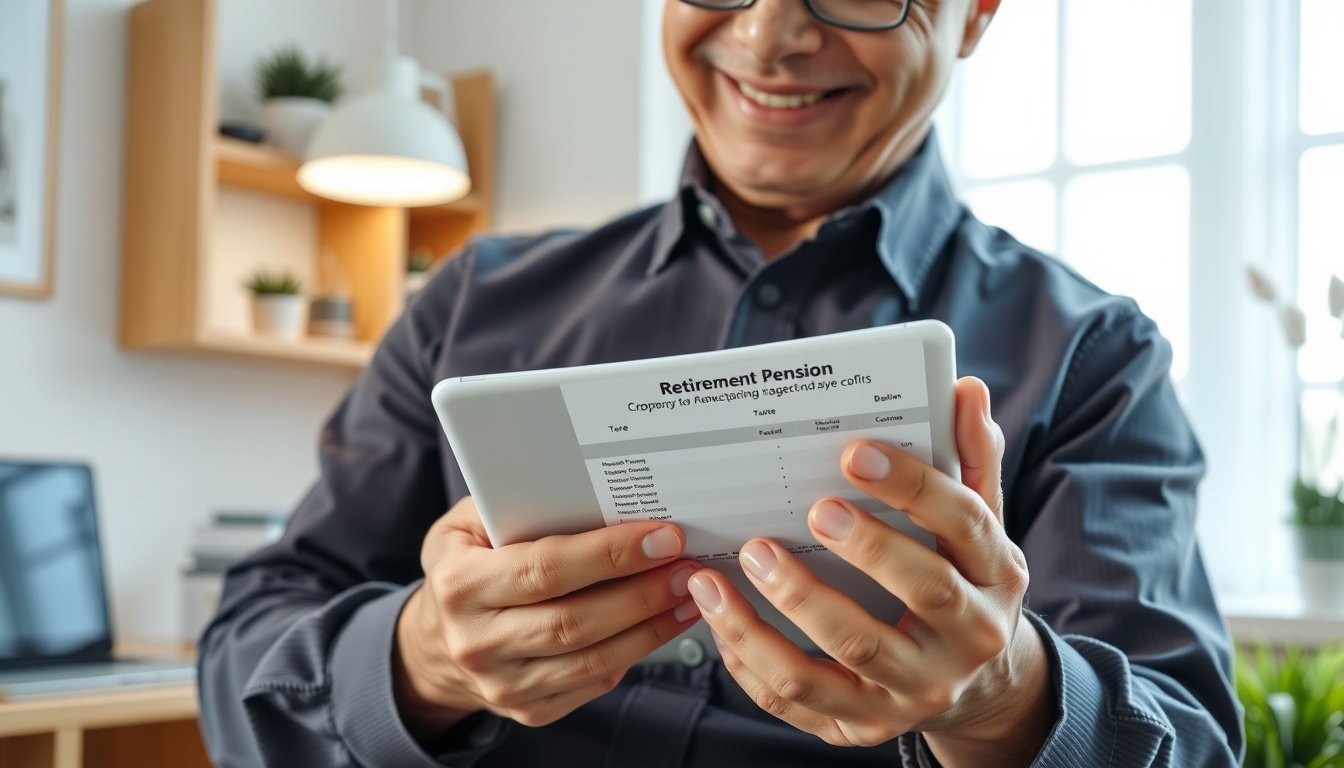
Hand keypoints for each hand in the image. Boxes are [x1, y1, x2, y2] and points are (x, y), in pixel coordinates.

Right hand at [394, 498, 702, 735]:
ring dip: (650, 627)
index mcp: (458, 584)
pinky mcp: (530, 709)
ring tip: (685, 594)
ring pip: (593, 659)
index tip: (662, 537)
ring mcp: (502, 683)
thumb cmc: (467, 563)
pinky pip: (594, 682)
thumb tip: (596, 492)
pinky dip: (637, 653)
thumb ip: (520, 504)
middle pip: (574, 620)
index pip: (546, 569)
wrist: (440, 640)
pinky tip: (663, 623)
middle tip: (684, 567)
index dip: (609, 554)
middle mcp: (476, 640)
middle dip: (640, 593)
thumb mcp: (469, 522)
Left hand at [687, 377, 1052, 764]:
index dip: (912, 485)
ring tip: (738, 561)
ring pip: (848, 657)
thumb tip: (965, 390)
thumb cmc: (962, 580)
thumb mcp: (978, 524)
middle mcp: (967, 640)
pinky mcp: (864, 725)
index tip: (856, 451)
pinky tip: (720, 615)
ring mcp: (915, 692)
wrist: (976, 686)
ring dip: (787, 607)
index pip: (965, 523)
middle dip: (864, 549)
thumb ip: (968, 459)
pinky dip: (752, 658)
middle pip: (921, 594)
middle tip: (809, 511)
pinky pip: (800, 699)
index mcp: (997, 574)